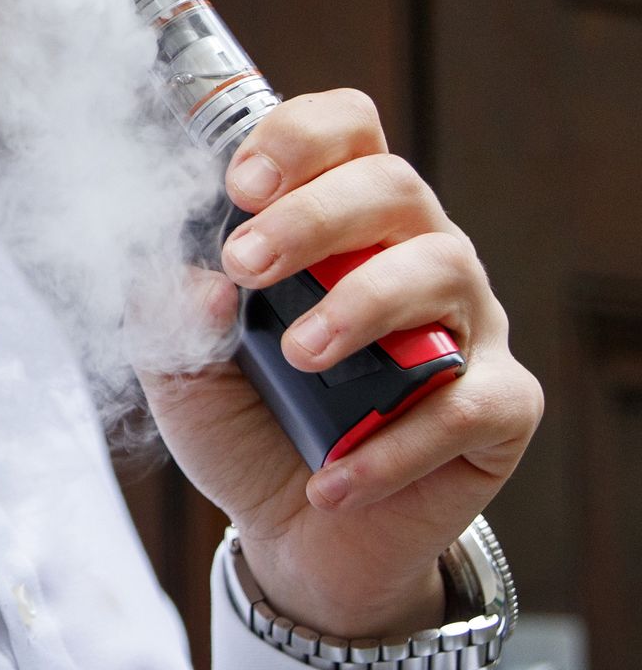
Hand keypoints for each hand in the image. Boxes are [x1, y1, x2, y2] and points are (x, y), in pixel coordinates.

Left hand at [136, 89, 543, 654]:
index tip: (240, 185)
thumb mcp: (181, 371)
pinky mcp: (498, 409)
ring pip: (442, 272)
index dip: (299, 140)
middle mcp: (412, 253)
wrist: (290, 536)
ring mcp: (464, 327)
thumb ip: (171, 319)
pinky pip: (469, 405)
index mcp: (339, 224)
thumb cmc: (244, 423)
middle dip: (314, 217)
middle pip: (392, 187)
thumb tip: (198, 283)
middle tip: (247, 266)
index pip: (345, 133)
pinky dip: (395, 443)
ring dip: (363, 305)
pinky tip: (331, 477)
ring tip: (299, 357)